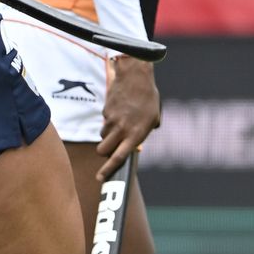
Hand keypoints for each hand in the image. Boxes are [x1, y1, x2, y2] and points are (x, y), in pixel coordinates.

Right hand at [95, 57, 160, 180]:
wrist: (135, 75)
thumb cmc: (148, 96)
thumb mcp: (153, 117)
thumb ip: (146, 132)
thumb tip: (137, 143)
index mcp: (136, 134)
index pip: (118, 157)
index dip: (108, 170)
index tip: (100, 178)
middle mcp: (122, 129)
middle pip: (103, 150)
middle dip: (103, 153)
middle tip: (108, 149)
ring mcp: (112, 120)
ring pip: (103, 137)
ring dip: (108, 135)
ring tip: (121, 123)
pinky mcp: (106, 111)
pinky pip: (104, 122)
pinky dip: (109, 120)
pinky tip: (120, 109)